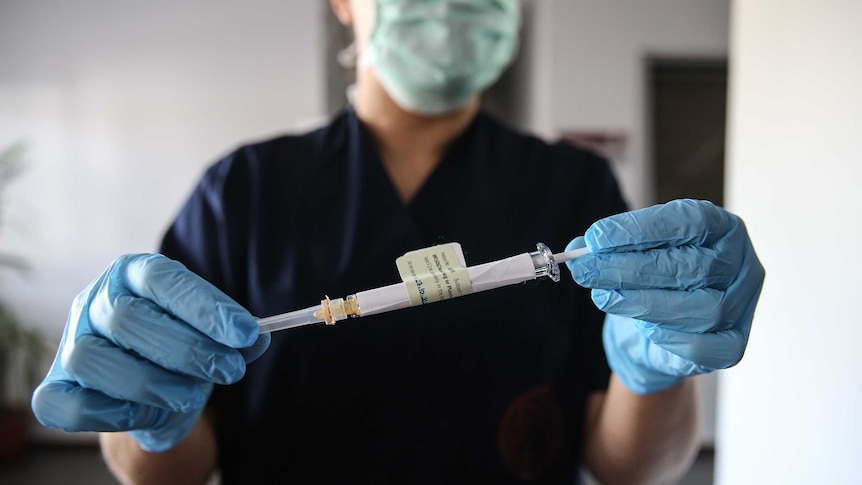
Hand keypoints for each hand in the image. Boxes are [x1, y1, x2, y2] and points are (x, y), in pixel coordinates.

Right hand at [31, 254, 269, 451]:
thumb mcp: (212, 338)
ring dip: (153, 383)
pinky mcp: (55, 389)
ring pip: (94, 359)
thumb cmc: (180, 352)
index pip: (162, 279)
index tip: (245, 333)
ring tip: (190, 396)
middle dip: (187, 349)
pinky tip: (143, 414)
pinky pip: (65, 405)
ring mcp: (69, 344)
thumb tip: (258, 338)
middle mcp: (95, 301)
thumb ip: (234, 338)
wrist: (148, 392)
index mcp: (132, 274)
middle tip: (228, 370)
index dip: (205, 306)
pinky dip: (107, 413)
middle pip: (128, 318)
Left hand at [566, 199, 763, 393]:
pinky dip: (675, 338)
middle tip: (588, 270)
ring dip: (644, 303)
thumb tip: (578, 246)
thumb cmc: (652, 279)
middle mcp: (741, 263)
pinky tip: (644, 328)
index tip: (597, 237)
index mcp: (722, 227)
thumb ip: (607, 248)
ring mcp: (743, 305)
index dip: (640, 229)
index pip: (689, 221)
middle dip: (630, 268)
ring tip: (604, 297)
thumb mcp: (631, 253)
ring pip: (702, 307)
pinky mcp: (734, 344)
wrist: (657, 330)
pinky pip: (711, 346)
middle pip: (691, 266)